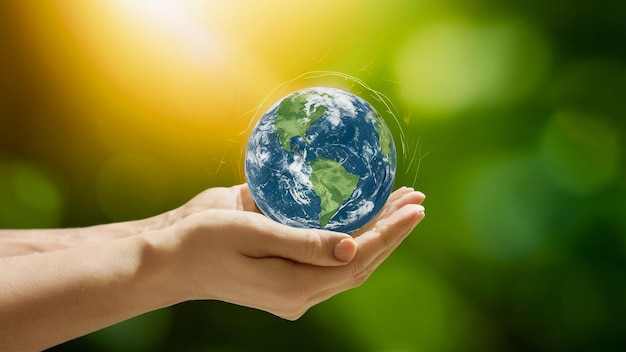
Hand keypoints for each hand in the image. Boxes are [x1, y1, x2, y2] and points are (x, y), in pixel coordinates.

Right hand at [156, 184, 424, 319]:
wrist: (168, 261)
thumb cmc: (202, 241)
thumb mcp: (251, 235)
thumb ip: (302, 243)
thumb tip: (353, 250)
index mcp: (294, 286)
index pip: (358, 258)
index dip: (390, 232)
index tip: (415, 207)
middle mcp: (300, 293)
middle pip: (360, 262)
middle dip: (391, 231)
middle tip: (416, 200)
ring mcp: (293, 289)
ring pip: (348, 263)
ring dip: (376, 234)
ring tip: (399, 206)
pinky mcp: (285, 278)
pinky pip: (329, 260)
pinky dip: (352, 239)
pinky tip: (362, 219)